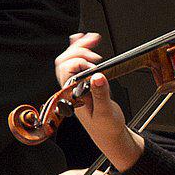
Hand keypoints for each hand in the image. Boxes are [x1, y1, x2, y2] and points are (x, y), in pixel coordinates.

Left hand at [54, 32, 143, 168]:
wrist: (109, 136)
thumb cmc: (106, 127)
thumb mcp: (105, 112)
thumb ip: (101, 94)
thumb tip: (98, 76)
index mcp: (72, 96)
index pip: (68, 70)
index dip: (81, 62)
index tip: (97, 64)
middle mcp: (70, 90)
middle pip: (65, 61)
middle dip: (78, 49)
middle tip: (93, 44)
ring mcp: (75, 86)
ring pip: (69, 60)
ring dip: (79, 47)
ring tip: (91, 38)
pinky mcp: (82, 84)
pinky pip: (75, 64)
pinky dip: (79, 51)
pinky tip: (82, 42)